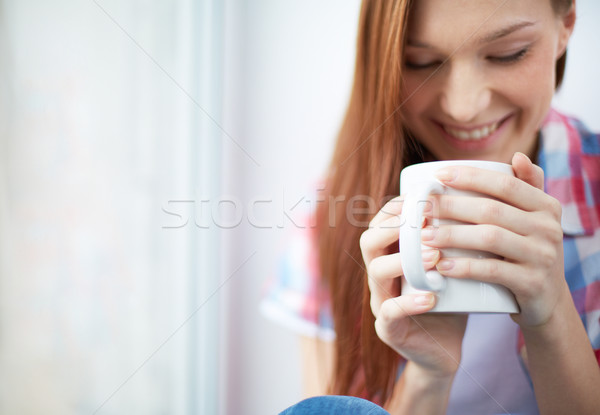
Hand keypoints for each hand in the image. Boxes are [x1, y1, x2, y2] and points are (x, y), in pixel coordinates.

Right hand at [360, 197, 466, 376]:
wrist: (446, 348)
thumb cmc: (454, 297)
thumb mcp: (457, 262)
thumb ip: (466, 233)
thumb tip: (497, 186)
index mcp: (393, 252)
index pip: (384, 219)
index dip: (400, 205)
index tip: (427, 197)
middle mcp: (381, 272)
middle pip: (369, 240)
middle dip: (395, 227)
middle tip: (428, 222)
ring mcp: (381, 300)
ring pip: (376, 273)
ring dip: (404, 261)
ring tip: (435, 257)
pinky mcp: (389, 328)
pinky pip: (389, 313)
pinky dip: (409, 303)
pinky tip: (432, 298)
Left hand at [426, 153, 567, 327]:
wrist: (548, 301)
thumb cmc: (528, 252)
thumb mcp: (533, 220)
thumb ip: (525, 187)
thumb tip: (515, 156)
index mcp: (546, 206)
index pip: (505, 183)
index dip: (470, 177)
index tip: (438, 175)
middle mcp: (549, 228)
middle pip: (491, 210)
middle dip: (451, 207)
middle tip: (421, 209)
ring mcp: (543, 257)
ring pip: (490, 238)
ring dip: (452, 235)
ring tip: (424, 237)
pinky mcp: (532, 284)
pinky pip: (493, 271)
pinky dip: (464, 267)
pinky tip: (442, 265)